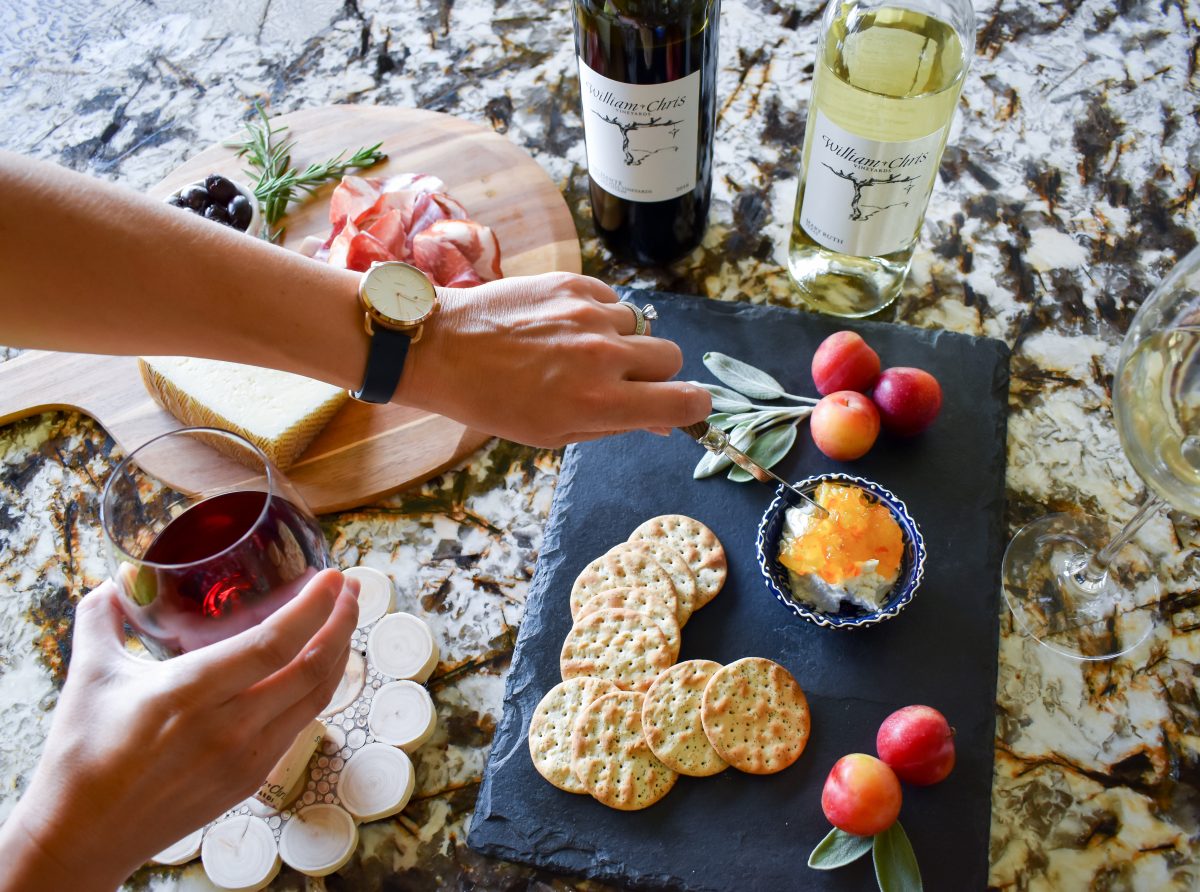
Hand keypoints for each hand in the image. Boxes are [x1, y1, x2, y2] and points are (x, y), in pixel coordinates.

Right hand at [0, 569, 357, 891]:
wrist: (82, 838)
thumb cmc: (81, 755)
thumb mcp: (89, 677)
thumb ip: (100, 620)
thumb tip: (111, 581)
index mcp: (189, 692)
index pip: (273, 643)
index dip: (313, 607)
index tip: (333, 576)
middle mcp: (228, 726)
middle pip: (311, 667)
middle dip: (342, 621)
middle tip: (352, 588)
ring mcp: (246, 757)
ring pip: (316, 696)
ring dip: (338, 653)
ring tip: (344, 619)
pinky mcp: (252, 779)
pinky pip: (302, 723)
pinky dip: (319, 688)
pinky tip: (319, 667)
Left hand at [398, 272, 711, 446]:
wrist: (442, 348)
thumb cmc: (494, 401)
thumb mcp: (556, 433)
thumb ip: (616, 425)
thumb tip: (661, 419)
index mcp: (601, 402)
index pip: (685, 402)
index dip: (693, 407)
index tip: (684, 407)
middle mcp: (604, 354)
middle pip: (672, 357)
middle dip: (655, 372)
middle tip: (620, 379)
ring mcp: (590, 313)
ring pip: (641, 326)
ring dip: (623, 340)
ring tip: (580, 350)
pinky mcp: (574, 282)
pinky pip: (612, 299)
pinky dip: (599, 315)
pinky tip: (564, 327)